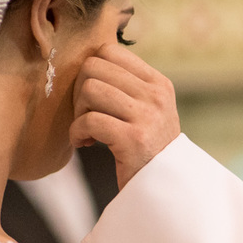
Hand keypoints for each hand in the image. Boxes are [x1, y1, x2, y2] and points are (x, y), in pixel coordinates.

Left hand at [70, 44, 179, 188]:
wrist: (164, 191)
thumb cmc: (147, 150)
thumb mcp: (149, 111)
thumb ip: (128, 87)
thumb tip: (90, 62)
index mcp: (159, 83)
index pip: (110, 51)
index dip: (92, 71)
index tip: (95, 98)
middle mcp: (156, 95)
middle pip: (94, 67)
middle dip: (80, 92)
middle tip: (87, 115)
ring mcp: (147, 116)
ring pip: (90, 89)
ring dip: (79, 112)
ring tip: (87, 131)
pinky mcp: (133, 139)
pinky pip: (89, 121)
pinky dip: (77, 133)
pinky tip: (85, 144)